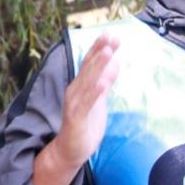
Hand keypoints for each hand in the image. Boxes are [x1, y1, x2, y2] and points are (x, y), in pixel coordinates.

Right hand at [52, 32, 122, 166]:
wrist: (69, 150)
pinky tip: (103, 83)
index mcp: (80, 85)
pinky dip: (95, 92)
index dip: (99, 48)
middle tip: (111, 37)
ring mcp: (75, 104)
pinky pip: (87, 103)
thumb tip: (115, 61)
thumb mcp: (99, 99)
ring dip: (97, 66)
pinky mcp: (77, 118)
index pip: (89, 62)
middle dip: (100, 51)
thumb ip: (105, 81)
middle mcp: (75, 90)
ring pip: (87, 82)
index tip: (111, 34)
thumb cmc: (85, 124)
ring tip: (108, 52)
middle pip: (88, 68)